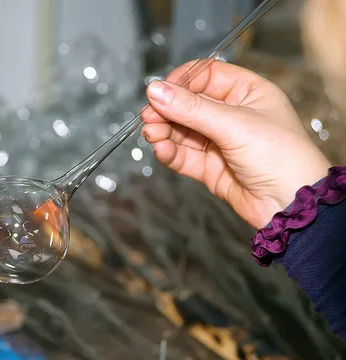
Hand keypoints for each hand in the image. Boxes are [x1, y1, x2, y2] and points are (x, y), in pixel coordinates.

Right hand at [141, 60, 330, 229]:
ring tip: (151, 134)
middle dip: (167, 110)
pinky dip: (170, 152)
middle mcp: (232, 115)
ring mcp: (220, 142)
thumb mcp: (234, 125)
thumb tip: (156, 91)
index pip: (206, 75)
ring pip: (182, 131)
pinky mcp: (210, 168)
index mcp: (247, 93)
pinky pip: (183, 156)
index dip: (181, 81)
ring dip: (164, 132)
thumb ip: (191, 109)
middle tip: (148, 116)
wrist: (290, 204)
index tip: (160, 90)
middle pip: (189, 104)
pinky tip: (161, 149)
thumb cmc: (280, 156)